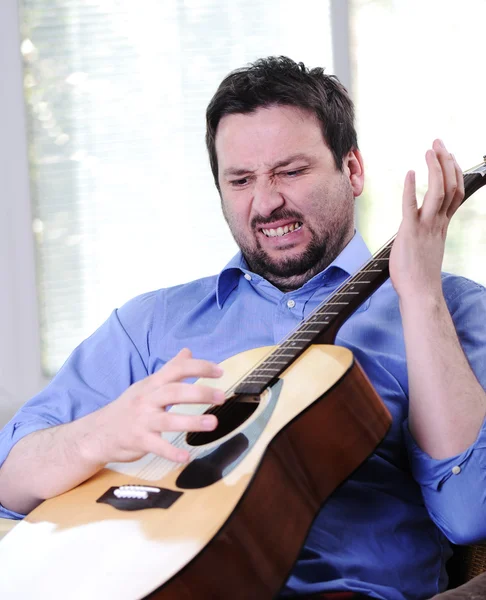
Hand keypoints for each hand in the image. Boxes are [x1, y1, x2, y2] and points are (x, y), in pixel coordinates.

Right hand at [88, 348, 224, 464]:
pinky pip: (157, 447)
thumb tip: (188, 351)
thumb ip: (170, 369)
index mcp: (152, 384)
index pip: (176, 369)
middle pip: (174, 392)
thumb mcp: (148, 384)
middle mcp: (147, 399)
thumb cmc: (129, 407)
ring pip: (168, 419)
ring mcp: (142, 420)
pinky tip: (186, 457)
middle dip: (199, 393)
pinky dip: (171, 452)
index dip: (199, 367)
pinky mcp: (138, 441)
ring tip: (213, 423)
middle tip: (221, 397)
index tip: (219, 372)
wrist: (98, 432)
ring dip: (192, 421)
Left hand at [389, 139, 463, 301]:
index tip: (449, 156)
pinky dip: (411, 188)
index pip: (456, 192)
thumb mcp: (428, 247)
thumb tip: (420, 229)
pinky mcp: (410, 233)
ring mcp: (426, 227)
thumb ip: (428, 233)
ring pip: (438, 192)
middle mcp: (438, 222)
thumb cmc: (420, 273)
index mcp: (442, 225)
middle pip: (451, 185)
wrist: (420, 292)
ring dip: (435, 168)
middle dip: (446, 161)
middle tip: (438, 142)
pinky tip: (409, 173)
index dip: (455, 172)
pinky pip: (411, 207)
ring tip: (430, 149)